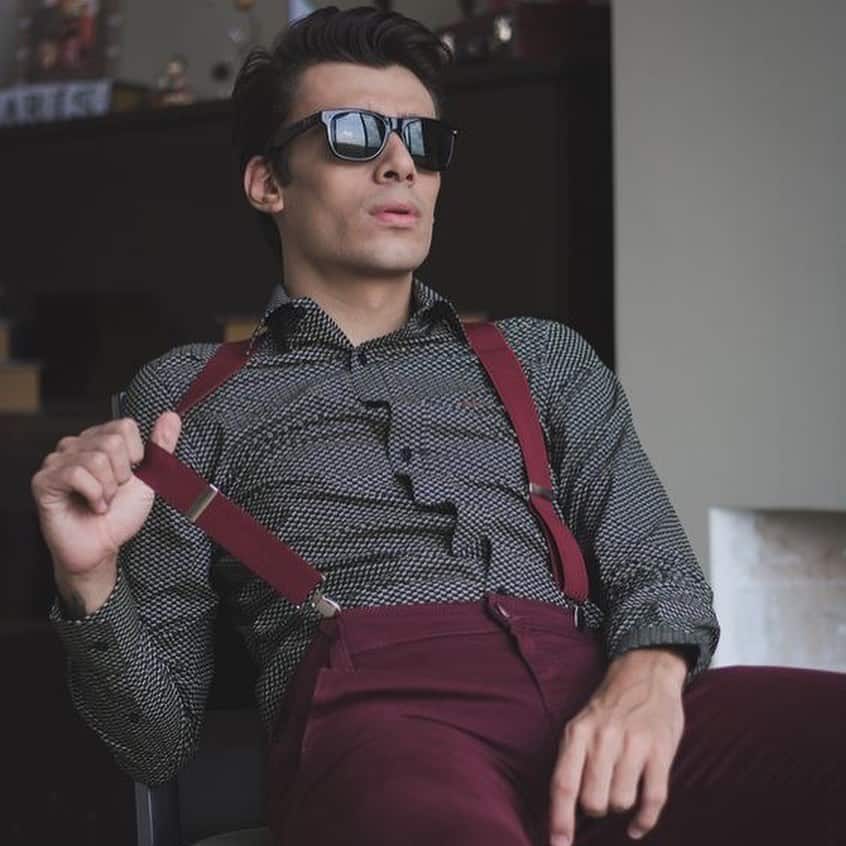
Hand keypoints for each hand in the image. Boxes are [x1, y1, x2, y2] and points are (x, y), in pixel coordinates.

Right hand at [31, 411, 180, 587]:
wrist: (102, 548)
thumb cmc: (122, 514)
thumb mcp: (151, 477)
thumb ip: (161, 447)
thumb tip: (172, 416)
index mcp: (99, 440)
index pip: (124, 425)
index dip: (135, 455)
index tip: (130, 476)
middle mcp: (75, 445)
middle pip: (112, 441)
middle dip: (122, 475)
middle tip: (114, 493)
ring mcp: (56, 461)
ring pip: (96, 459)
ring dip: (108, 489)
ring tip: (102, 501)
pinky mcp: (43, 480)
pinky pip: (76, 475)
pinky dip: (93, 495)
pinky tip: (92, 507)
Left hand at [548, 648, 686, 844]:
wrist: (645, 672)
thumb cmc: (609, 708)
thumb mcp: (581, 724)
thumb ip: (573, 759)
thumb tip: (564, 808)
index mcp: (577, 733)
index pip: (563, 784)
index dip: (559, 820)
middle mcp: (603, 739)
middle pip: (593, 802)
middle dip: (595, 809)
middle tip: (601, 796)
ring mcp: (634, 744)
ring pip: (621, 802)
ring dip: (621, 806)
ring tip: (622, 788)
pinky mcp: (660, 751)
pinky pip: (652, 801)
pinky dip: (644, 821)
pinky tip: (637, 826)